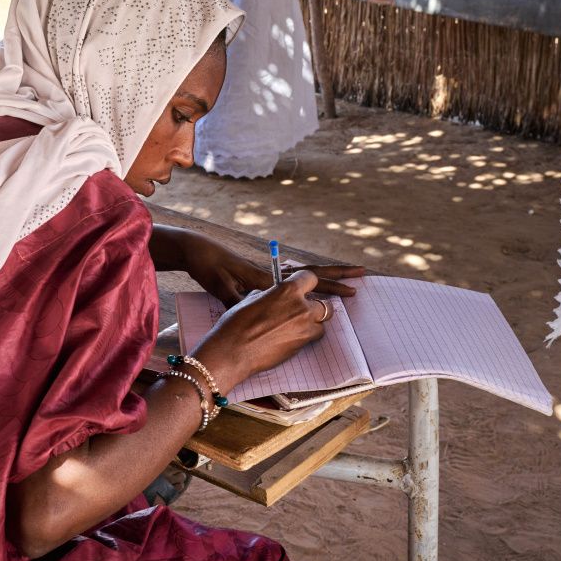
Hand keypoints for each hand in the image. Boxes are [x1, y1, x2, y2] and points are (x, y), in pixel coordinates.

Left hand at [163, 228, 363, 301]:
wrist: (198, 252)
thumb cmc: (209, 268)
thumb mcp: (221, 286)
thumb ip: (237, 298)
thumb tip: (251, 309)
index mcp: (269, 279)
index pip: (308, 280)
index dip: (331, 287)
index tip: (352, 292)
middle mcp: (273, 276)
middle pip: (313, 273)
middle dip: (338, 276)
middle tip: (362, 274)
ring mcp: (268, 275)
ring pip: (304, 274)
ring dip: (325, 276)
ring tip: (345, 278)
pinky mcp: (260, 277)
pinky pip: (291, 278)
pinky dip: (305, 278)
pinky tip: (308, 282)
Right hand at [193, 273, 326, 389]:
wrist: (234, 351)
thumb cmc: (236, 323)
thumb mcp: (250, 299)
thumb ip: (268, 295)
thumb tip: (270, 296)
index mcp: (287, 291)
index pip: (310, 278)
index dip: (306, 282)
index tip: (304, 286)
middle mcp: (301, 307)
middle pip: (324, 304)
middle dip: (315, 306)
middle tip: (302, 309)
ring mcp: (304, 328)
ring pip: (321, 323)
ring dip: (313, 323)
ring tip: (296, 326)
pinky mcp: (302, 345)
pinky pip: (312, 338)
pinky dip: (306, 337)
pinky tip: (290, 337)